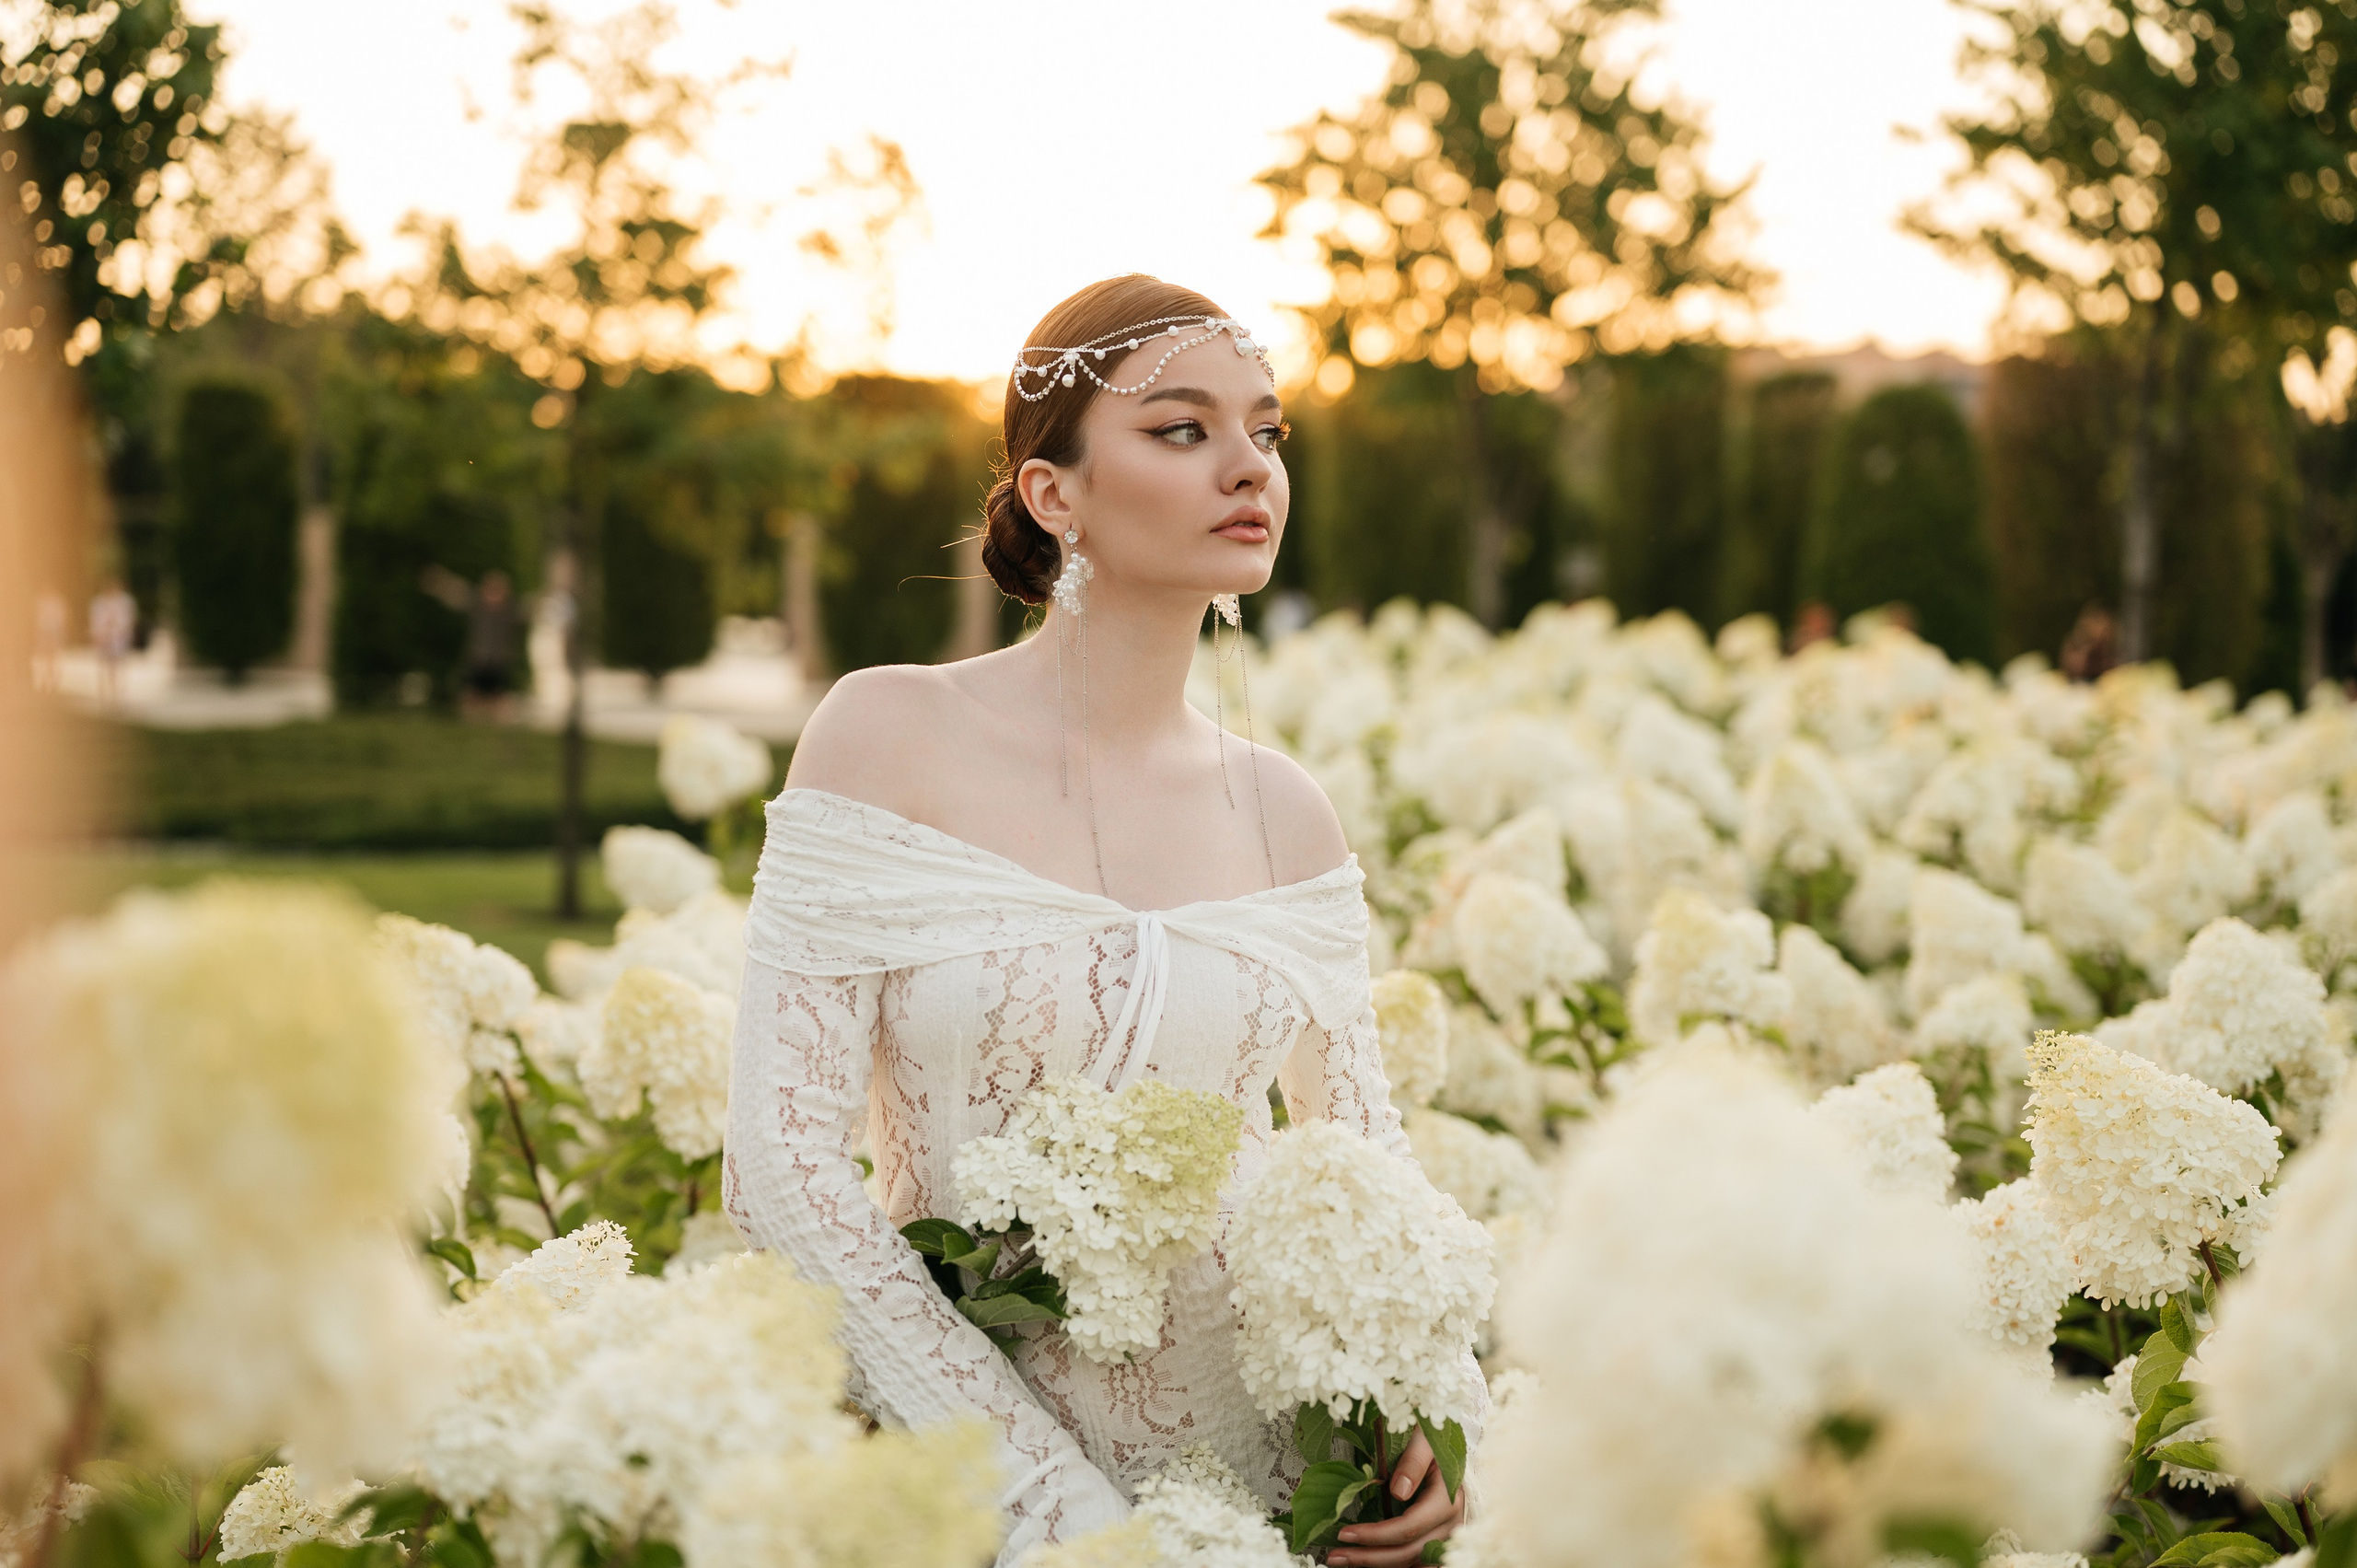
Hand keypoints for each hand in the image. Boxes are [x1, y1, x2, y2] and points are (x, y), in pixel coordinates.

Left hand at [1325, 1428, 1460, 1566]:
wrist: (1450, 1450)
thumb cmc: (1434, 1441)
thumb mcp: (1425, 1439)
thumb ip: (1414, 1461)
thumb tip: (1399, 1491)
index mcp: (1447, 1501)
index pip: (1408, 1528)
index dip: (1375, 1535)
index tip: (1345, 1533)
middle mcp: (1450, 1526)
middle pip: (1408, 1553)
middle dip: (1369, 1557)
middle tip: (1335, 1556)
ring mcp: (1445, 1538)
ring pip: (1411, 1563)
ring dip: (1376, 1565)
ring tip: (1343, 1560)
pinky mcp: (1438, 1542)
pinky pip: (1414, 1561)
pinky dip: (1389, 1563)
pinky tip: (1366, 1560)